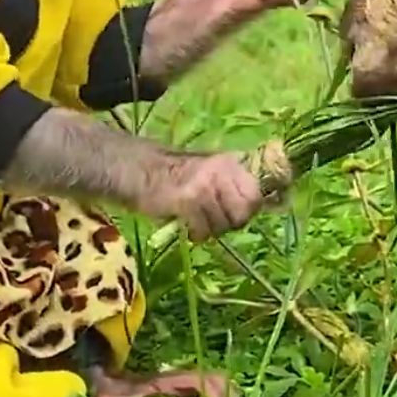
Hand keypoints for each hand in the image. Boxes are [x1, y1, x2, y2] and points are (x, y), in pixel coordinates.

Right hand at [143, 153, 264, 241]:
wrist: (141, 172)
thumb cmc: (177, 177)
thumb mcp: (211, 174)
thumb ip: (231, 187)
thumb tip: (252, 211)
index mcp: (230, 163)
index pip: (255, 195)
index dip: (247, 211)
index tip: (233, 216)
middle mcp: (220, 171)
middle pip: (242, 213)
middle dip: (229, 224)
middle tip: (215, 224)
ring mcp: (204, 185)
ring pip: (221, 224)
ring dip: (210, 231)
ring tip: (198, 225)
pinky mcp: (187, 200)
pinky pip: (202, 228)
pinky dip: (196, 234)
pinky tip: (188, 229)